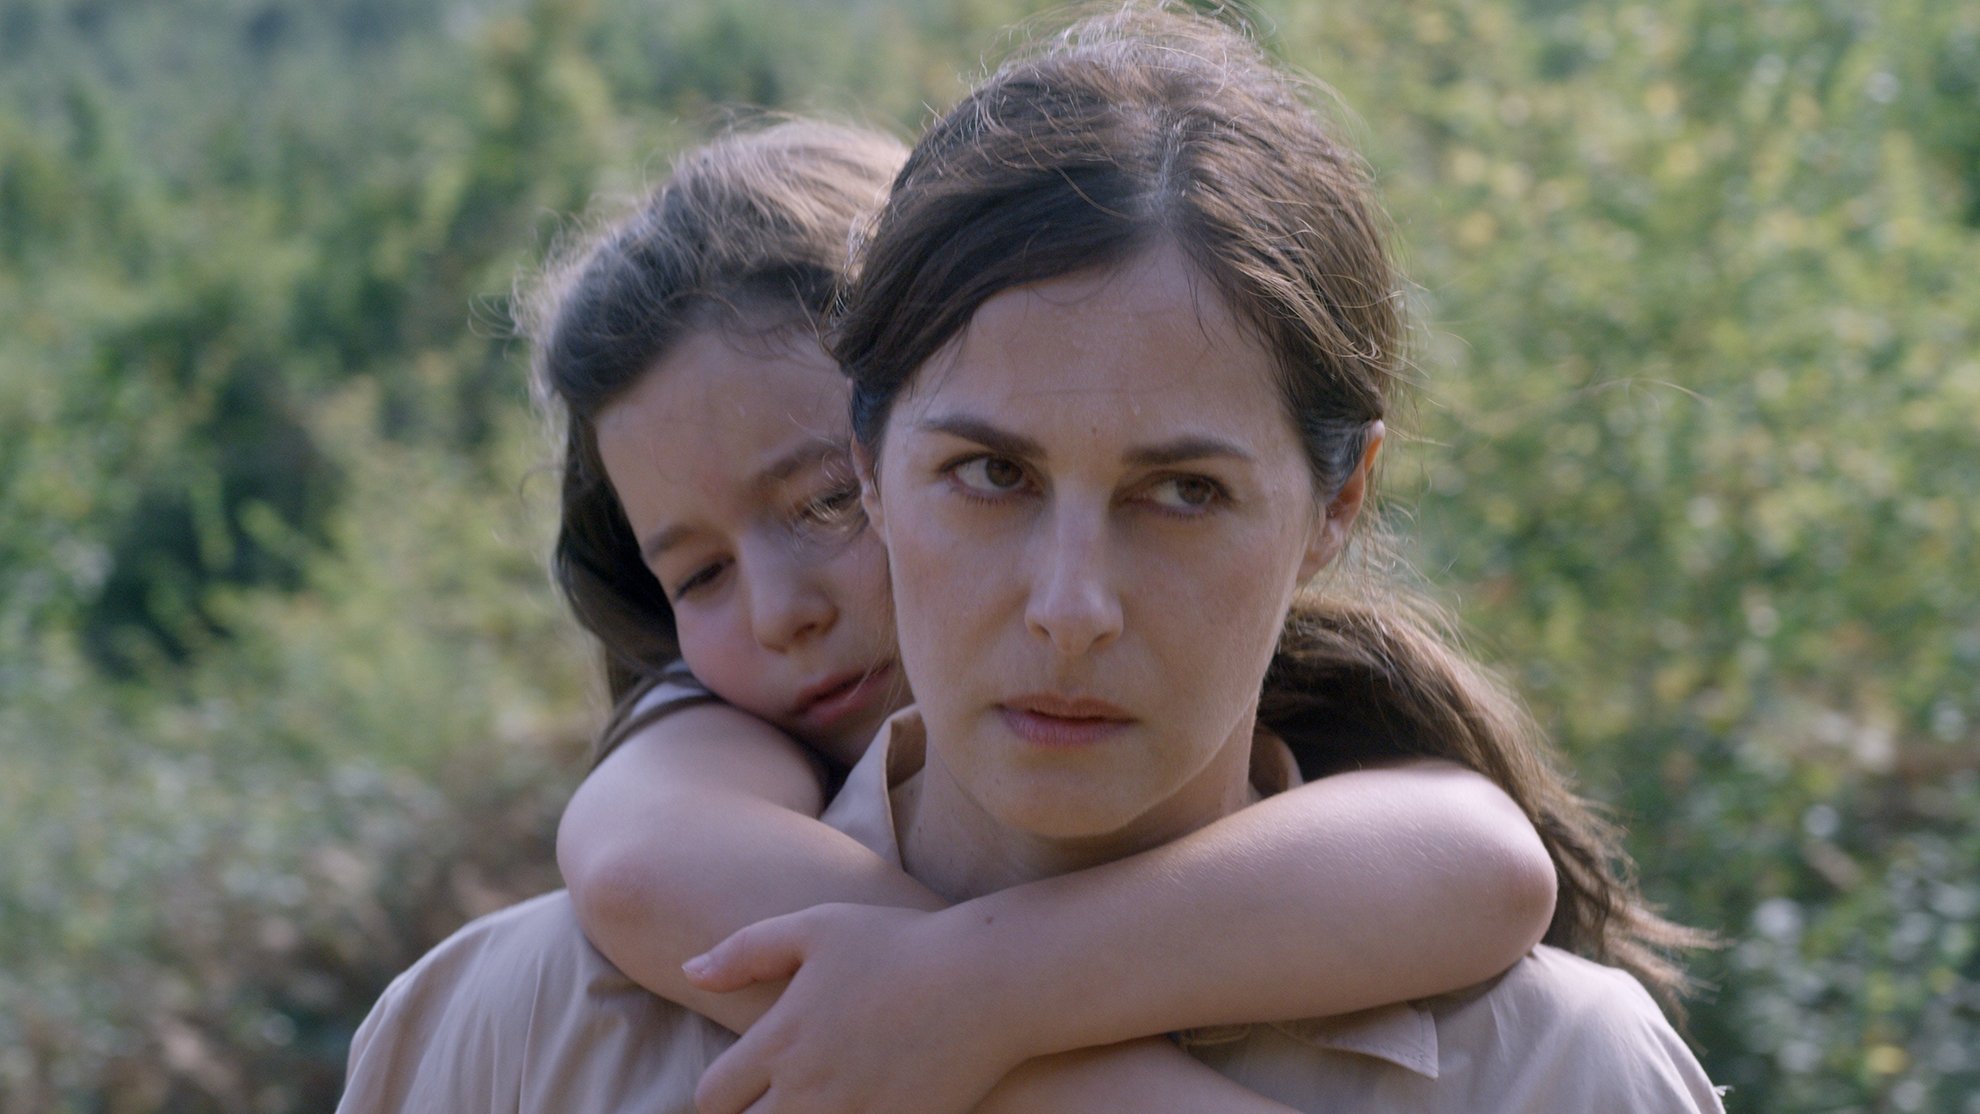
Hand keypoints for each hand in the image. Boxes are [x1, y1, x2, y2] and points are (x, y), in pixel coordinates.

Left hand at [685, 903, 1025, 1113]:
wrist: (987, 980)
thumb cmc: (900, 944)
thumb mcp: (817, 927)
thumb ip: (746, 950)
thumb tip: (690, 973)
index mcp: (780, 1040)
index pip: (711, 1099)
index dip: (721, 1096)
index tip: (745, 1085)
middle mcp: (808, 1088)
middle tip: (779, 1098)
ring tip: (817, 1102)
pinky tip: (859, 1107)